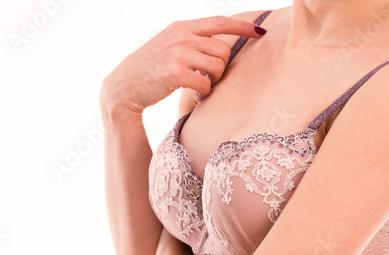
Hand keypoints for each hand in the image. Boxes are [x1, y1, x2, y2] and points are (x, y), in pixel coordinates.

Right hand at [100, 15, 266, 116]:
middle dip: (222, 69)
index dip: (243, 27)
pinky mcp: (176, 72)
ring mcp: (178, 53)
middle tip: (209, 80)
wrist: (124, 86)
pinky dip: (204, 93)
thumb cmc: (151, 69)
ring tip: (200, 88)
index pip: (220, 22)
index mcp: (182, 27)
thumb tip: (219, 48)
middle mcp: (182, 36)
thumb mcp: (169, 46)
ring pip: (218, 67)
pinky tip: (194, 96)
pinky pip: (206, 84)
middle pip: (224, 50)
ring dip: (214, 82)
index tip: (260, 32)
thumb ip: (191, 42)